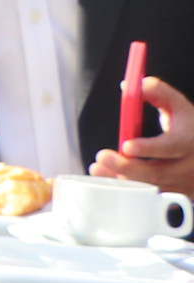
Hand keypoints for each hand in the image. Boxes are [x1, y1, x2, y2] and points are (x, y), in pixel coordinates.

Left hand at [91, 74, 193, 194]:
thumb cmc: (189, 127)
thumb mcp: (180, 106)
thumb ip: (159, 92)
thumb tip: (135, 84)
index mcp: (189, 142)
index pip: (171, 147)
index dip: (149, 148)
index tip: (126, 146)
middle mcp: (187, 167)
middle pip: (157, 174)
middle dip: (126, 168)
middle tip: (101, 156)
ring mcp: (183, 185)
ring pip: (150, 189)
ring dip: (121, 180)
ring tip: (97, 168)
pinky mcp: (176, 196)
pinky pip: (150, 198)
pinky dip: (128, 190)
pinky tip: (108, 180)